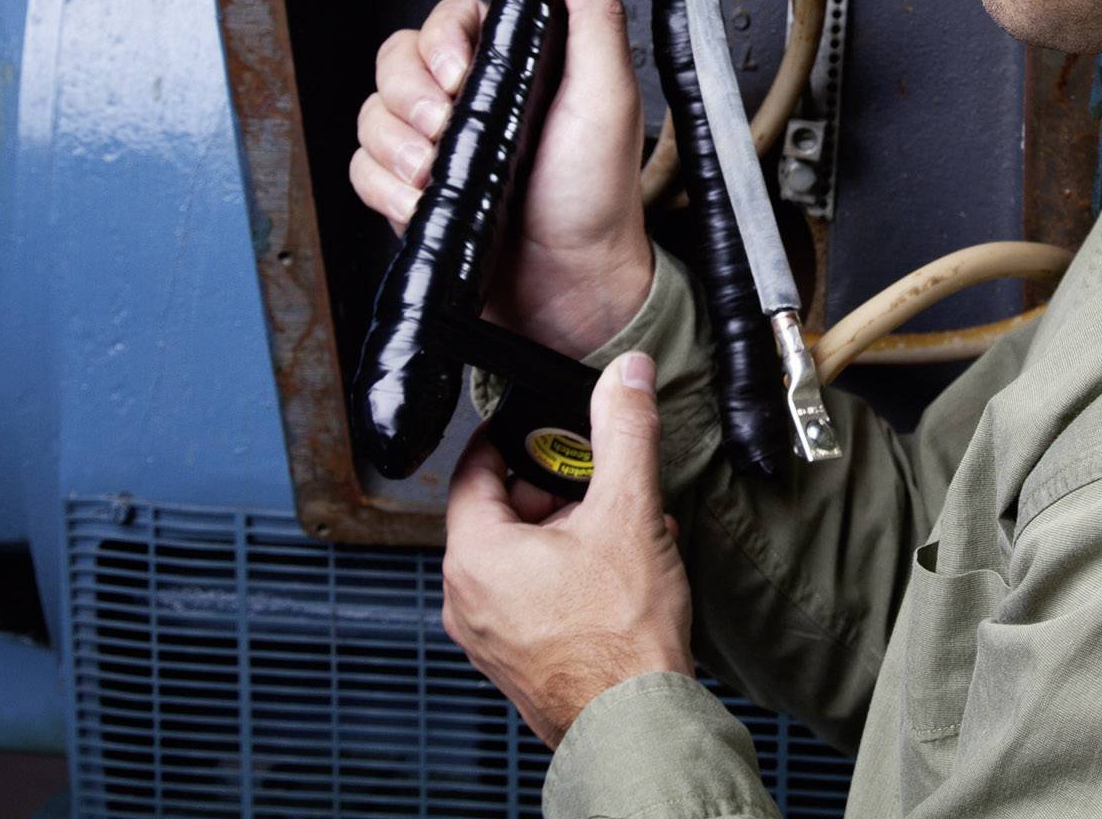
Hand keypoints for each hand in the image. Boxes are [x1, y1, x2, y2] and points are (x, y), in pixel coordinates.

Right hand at [350, 0, 652, 356]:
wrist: (573, 286)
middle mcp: (468, 97)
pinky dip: (383, 187)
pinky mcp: (412, 192)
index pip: (449, 19)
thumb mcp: (607, 94)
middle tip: (444, 130)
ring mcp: (436, 146)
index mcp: (512, 63)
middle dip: (410, 96)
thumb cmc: (596, 193)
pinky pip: (363, 169)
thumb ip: (593, 12)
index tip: (461, 75)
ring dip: (396, 145)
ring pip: (372, 113)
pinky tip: (419, 204)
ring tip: (434, 176)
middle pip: (396, 60)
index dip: (442, 41)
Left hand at [441, 351, 693, 745]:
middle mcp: (466, 601)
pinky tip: (622, 578)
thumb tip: (624, 374)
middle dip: (558, 491)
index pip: (474, 471)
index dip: (514, 439)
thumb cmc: (620, 636)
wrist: (635, 726)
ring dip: (570, 535)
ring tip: (626, 533)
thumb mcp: (628, 511)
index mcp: (473, 556)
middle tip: (603, 485)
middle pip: (502, 515)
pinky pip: (532, 601)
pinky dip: (569, 578)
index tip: (545, 428)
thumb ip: (624, 432)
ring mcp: (488, 640)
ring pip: (521, 560)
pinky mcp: (517, 665)